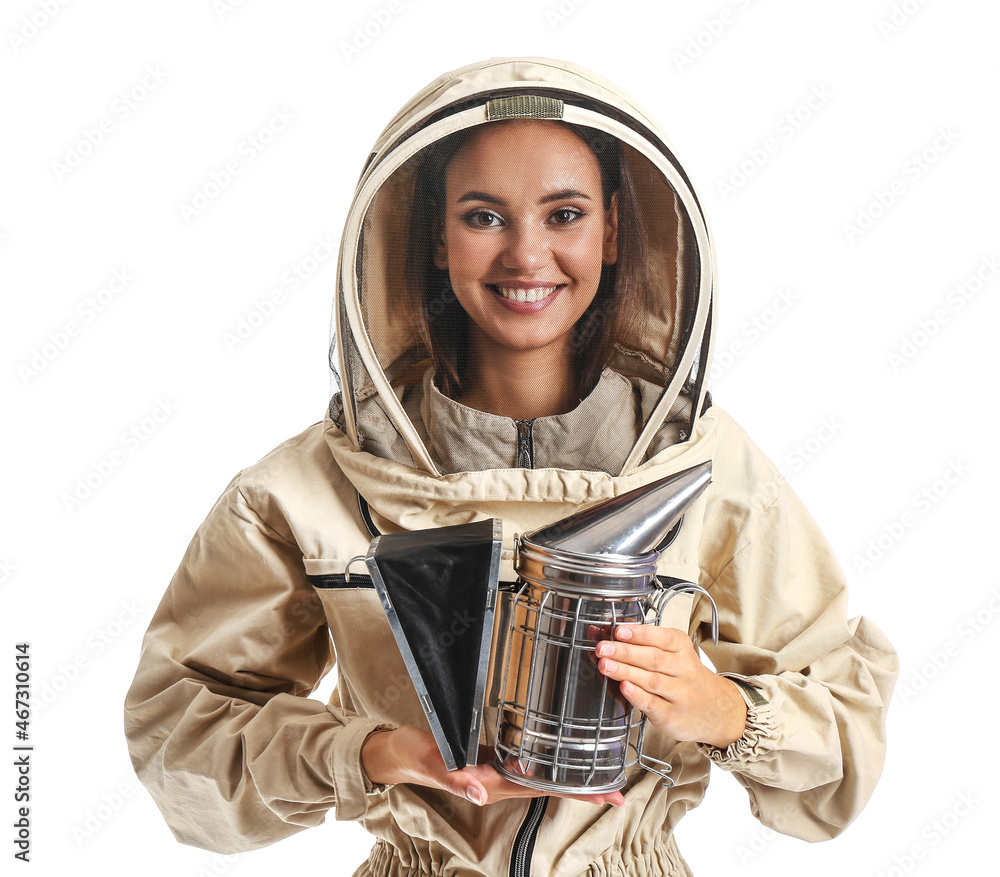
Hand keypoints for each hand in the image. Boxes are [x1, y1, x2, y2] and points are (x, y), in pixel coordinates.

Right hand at [361, 725, 624, 807]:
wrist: (398, 752)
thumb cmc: (414, 755)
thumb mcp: (432, 762)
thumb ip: (455, 777)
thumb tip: (481, 792)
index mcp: (493, 783)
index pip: (544, 788)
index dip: (577, 791)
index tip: (607, 794)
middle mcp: (501, 780)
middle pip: (552, 785)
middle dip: (585, 788)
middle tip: (619, 789)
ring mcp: (498, 771)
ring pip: (543, 775)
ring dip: (571, 775)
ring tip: (601, 772)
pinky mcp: (493, 757)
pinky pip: (528, 762)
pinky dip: (549, 758)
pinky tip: (562, 752)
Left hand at [595, 625, 746, 748]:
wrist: (716, 711)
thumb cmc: (686, 678)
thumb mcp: (675, 654)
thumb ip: (646, 644)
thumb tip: (613, 634)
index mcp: (682, 649)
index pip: (663, 638)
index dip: (640, 634)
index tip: (619, 631)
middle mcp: (684, 670)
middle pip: (653, 659)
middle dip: (624, 652)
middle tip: (602, 647)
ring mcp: (680, 694)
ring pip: (652, 680)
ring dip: (625, 672)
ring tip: (604, 665)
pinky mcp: (672, 716)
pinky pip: (653, 704)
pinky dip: (637, 695)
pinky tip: (623, 687)